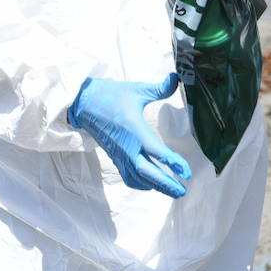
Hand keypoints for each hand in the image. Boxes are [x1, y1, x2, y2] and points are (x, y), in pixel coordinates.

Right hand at [67, 73, 192, 197]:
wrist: (84, 103)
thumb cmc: (112, 95)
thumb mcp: (137, 89)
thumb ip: (158, 89)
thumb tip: (176, 78)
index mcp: (134, 130)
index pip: (156, 151)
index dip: (172, 163)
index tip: (186, 172)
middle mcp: (127, 146)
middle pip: (147, 172)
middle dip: (165, 184)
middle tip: (182, 191)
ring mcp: (119, 154)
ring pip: (138, 177)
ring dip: (155, 186)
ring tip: (172, 191)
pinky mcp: (114, 156)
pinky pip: (128, 175)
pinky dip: (140, 183)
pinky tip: (151, 185)